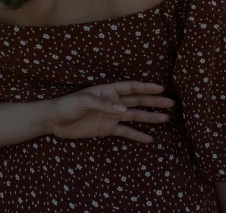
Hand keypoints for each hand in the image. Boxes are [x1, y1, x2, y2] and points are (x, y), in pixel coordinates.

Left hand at [47, 81, 174, 142]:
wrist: (54, 121)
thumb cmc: (66, 105)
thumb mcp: (82, 102)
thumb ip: (102, 104)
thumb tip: (122, 109)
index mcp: (107, 91)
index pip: (130, 87)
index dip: (145, 87)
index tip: (160, 88)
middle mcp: (113, 102)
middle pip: (137, 101)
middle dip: (154, 101)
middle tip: (171, 103)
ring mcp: (111, 116)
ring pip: (134, 116)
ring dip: (149, 117)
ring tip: (166, 119)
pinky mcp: (106, 129)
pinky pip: (125, 132)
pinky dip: (137, 135)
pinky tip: (149, 139)